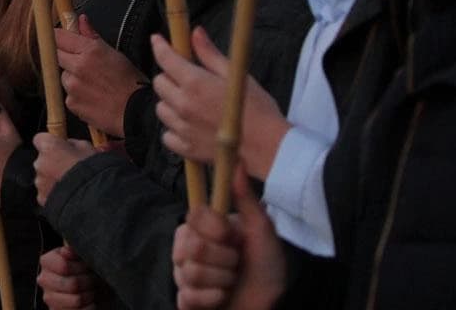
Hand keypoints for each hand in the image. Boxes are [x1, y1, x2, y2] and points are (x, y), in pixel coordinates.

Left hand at [32, 131, 95, 207]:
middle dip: (52, 163)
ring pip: (44, 177)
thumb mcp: (86, 147)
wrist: (92, 195)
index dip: (50, 143)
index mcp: (48, 146)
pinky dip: (53, 193)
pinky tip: (67, 194)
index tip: (58, 146)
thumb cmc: (89, 169)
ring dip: (53, 179)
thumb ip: (72, 144)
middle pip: (42, 160)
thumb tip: (68, 145)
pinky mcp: (42, 197)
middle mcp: (39, 163)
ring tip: (70, 184)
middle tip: (68, 168)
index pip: (40, 138)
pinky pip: (46, 192)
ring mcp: (39, 181)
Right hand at [38, 246, 97, 309]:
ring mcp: (49, 299)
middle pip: (72, 284)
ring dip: (89, 295)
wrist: (90, 287)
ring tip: (90, 290)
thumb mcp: (80, 254)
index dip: (80, 266)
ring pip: (77, 300)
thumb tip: (67, 249)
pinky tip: (89, 302)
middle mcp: (44, 280)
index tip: (86, 265)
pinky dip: (89, 307)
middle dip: (88, 281)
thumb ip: (74, 248)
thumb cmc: (85, 269)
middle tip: (91, 278)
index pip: (64, 266)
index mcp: (47, 261)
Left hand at [57, 16, 143, 136]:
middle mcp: (77, 66)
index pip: (59, 37)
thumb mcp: (114, 54)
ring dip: (72, 77)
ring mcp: (72, 86)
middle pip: (56, 55)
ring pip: (63, 76)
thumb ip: (92, 36)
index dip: (58, 37)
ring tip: (93, 84)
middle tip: (82, 63)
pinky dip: (76, 95)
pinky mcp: (71, 103)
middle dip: (65, 57)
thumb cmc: (130, 82)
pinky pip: (67, 94)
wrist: (135, 113)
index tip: (61, 38)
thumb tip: (81, 20)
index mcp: (89, 50)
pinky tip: (92, 97)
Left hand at [152, 28, 287, 178]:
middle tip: (187, 76)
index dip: (159, 46)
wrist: (268, 147)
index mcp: (194, 83)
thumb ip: (210, 53)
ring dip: (171, 102)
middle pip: (159, 83)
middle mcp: (183, 105)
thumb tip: (195, 33)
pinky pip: (168, 135)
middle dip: (169, 75)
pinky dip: (174, 128)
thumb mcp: (235, 74)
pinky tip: (190, 124)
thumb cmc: (257, 109)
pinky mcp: (186, 148)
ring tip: (191, 102)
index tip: (157, 40)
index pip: (165, 59)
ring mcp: (182, 128)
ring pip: (161, 108)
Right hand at [172, 167, 285, 309]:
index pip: (194, 216)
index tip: (232, 236)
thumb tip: (238, 160)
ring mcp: (184, 273)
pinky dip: (213, 299)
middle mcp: (189, 246)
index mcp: (205, 226)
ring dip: (222, 281)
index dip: (215, 229)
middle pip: (191, 246)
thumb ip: (246, 198)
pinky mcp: (185, 299)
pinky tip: (222, 298)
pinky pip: (189, 297)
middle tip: (237, 262)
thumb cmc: (267, 267)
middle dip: (223, 259)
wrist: (271, 305)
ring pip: (191, 273)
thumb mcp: (262, 231)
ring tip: (232, 281)